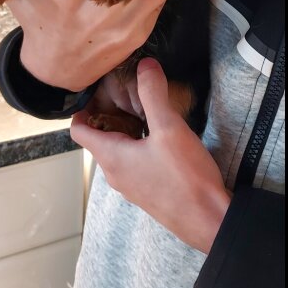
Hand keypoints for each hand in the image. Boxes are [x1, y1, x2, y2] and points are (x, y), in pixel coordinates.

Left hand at [70, 58, 230, 253]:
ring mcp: (131, 185)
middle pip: (97, 138)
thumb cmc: (185, 179)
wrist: (210, 221)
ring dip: (124, 129)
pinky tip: (160, 136)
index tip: (97, 90)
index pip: (78, 130)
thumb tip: (144, 66)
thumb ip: (153, 94)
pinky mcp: (147, 190)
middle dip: (107, 114)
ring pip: (116, 150)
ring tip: (144, 110)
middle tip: (125, 93)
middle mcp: (114, 173)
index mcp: (110, 157)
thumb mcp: (169, 128)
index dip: (82, 107)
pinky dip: (138, 144)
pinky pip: (133, 162)